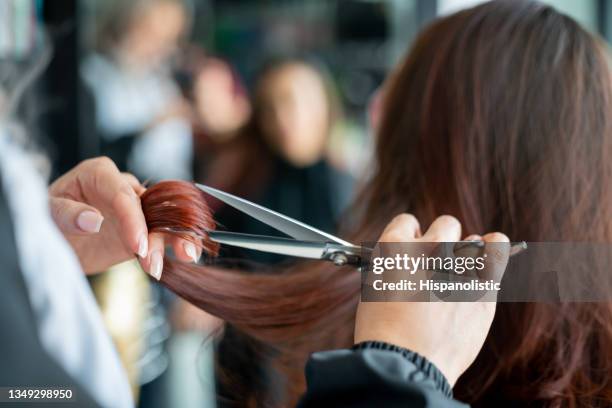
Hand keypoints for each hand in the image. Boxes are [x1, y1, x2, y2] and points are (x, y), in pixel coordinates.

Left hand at [49, 157, 200, 275]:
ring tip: (182, 258)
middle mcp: (122, 188)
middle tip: (155, 259)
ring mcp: (135, 209)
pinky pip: (164, 234)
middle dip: (159, 231)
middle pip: (149, 205)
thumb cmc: (45, 219)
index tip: (137, 245)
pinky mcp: (142, 230)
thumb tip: (93, 220)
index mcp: (99, 173)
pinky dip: (177, 244)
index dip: (133, 218)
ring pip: (163, 219)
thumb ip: (67, 214)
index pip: (122, 193)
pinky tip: (186, 256)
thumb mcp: (46, 214)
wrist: (52, 241)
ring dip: (175, 238)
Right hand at [354, 214, 509, 385]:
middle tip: (437, 264)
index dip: (410, 237)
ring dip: (469, 251)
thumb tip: (412, 258)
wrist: (404, 363)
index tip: (414, 250)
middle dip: (441, 240)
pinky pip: (498, 252)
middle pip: (446, 225)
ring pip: (475, 240)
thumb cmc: (383, 330)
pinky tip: (492, 253)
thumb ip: (396, 264)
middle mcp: (430, 248)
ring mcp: (459, 266)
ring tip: (464, 267)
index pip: (408, 222)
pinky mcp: (484, 287)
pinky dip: (496, 250)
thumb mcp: (375, 287)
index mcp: (396, 246)